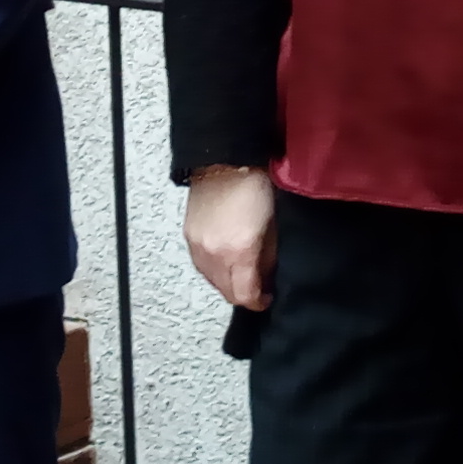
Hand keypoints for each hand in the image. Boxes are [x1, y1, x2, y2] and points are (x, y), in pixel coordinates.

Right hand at [184, 165, 276, 310]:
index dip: (258, 302)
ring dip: (227, 283)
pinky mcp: (189, 236)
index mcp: (239, 251)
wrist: (226, 161)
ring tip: (242, 272)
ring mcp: (198, 245)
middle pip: (227, 292)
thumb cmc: (255, 186)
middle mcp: (214, 253)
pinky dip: (214, 269)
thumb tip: (266, 277)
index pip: (244, 295)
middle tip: (257, 286)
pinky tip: (225, 260)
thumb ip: (269, 258)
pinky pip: (201, 265)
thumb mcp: (273, 226)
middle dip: (243, 293)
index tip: (266, 298)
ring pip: (212, 281)